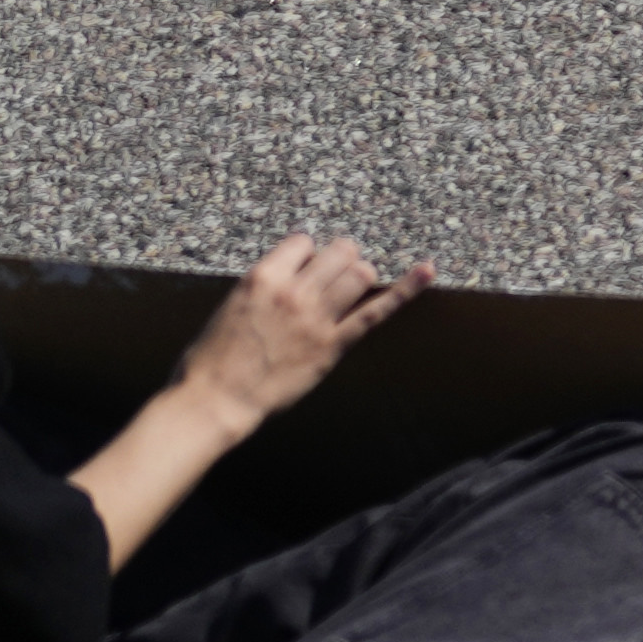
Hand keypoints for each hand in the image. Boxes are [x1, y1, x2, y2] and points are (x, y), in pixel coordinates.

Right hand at [175, 235, 426, 432]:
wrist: (216, 399)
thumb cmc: (214, 357)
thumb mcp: (233, 306)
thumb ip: (266, 286)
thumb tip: (291, 274)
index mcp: (263, 278)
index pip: (304, 242)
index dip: (307, 253)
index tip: (304, 267)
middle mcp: (293, 292)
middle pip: (340, 252)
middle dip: (341, 258)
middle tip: (335, 273)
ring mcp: (317, 318)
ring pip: (361, 273)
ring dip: (360, 275)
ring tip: (352, 286)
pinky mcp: (334, 344)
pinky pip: (378, 309)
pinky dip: (407, 287)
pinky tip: (428, 269)